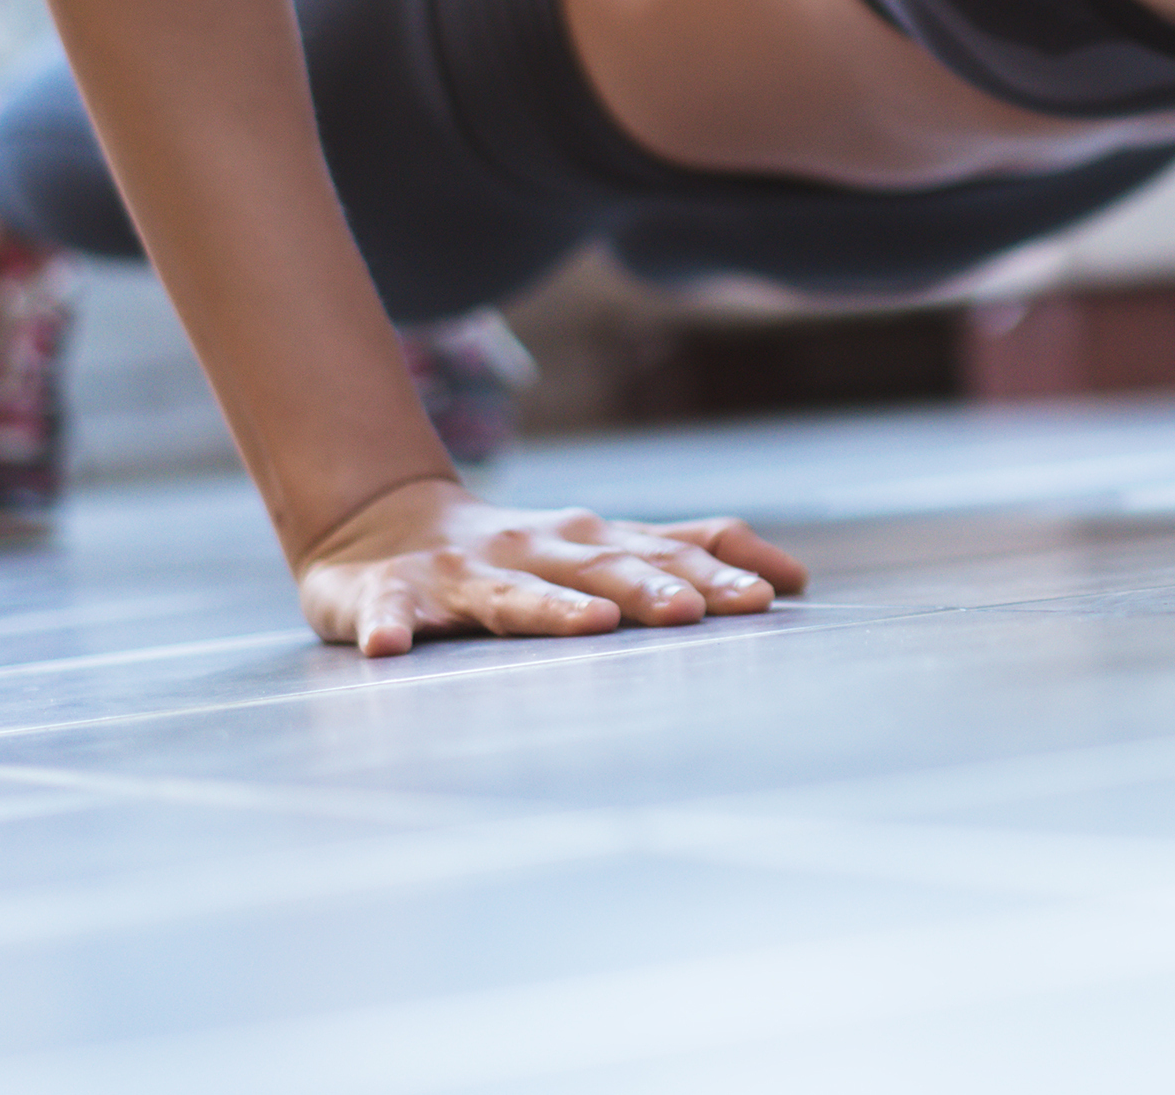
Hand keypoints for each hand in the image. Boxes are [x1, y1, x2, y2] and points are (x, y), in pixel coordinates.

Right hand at [293, 477, 810, 656]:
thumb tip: (794, 577)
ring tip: (590, 626)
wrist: (380, 526)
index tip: (767, 597)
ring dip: (550, 608)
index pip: (661, 552)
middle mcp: (535, 548)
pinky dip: (389, 628)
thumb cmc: (518, 551)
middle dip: (649, 590)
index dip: (714, 572)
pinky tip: (392, 649)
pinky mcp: (387, 596)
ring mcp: (461, 572)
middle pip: (599, 570)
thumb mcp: (605, 547)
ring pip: (509, 591)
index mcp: (588, 542)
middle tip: (693, 613)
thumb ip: (690, 554)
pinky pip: (385, 614)